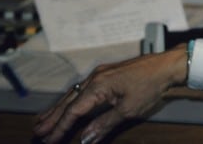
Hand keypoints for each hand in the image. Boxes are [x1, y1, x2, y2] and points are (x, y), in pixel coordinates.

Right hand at [33, 45, 187, 143]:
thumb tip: (84, 140)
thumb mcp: (128, 109)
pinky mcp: (106, 74)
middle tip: (36, 132)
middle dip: (52, 118)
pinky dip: (71, 100)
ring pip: (73, 94)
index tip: (48, 141)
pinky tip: (66, 105)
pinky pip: (82, 89)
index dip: (60, 128)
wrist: (166, 65)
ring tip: (43, 120)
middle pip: (68, 101)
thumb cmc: (150, 86)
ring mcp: (99, 74)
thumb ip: (104, 124)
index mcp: (98, 86)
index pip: (73, 111)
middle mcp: (94, 78)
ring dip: (58, 108)